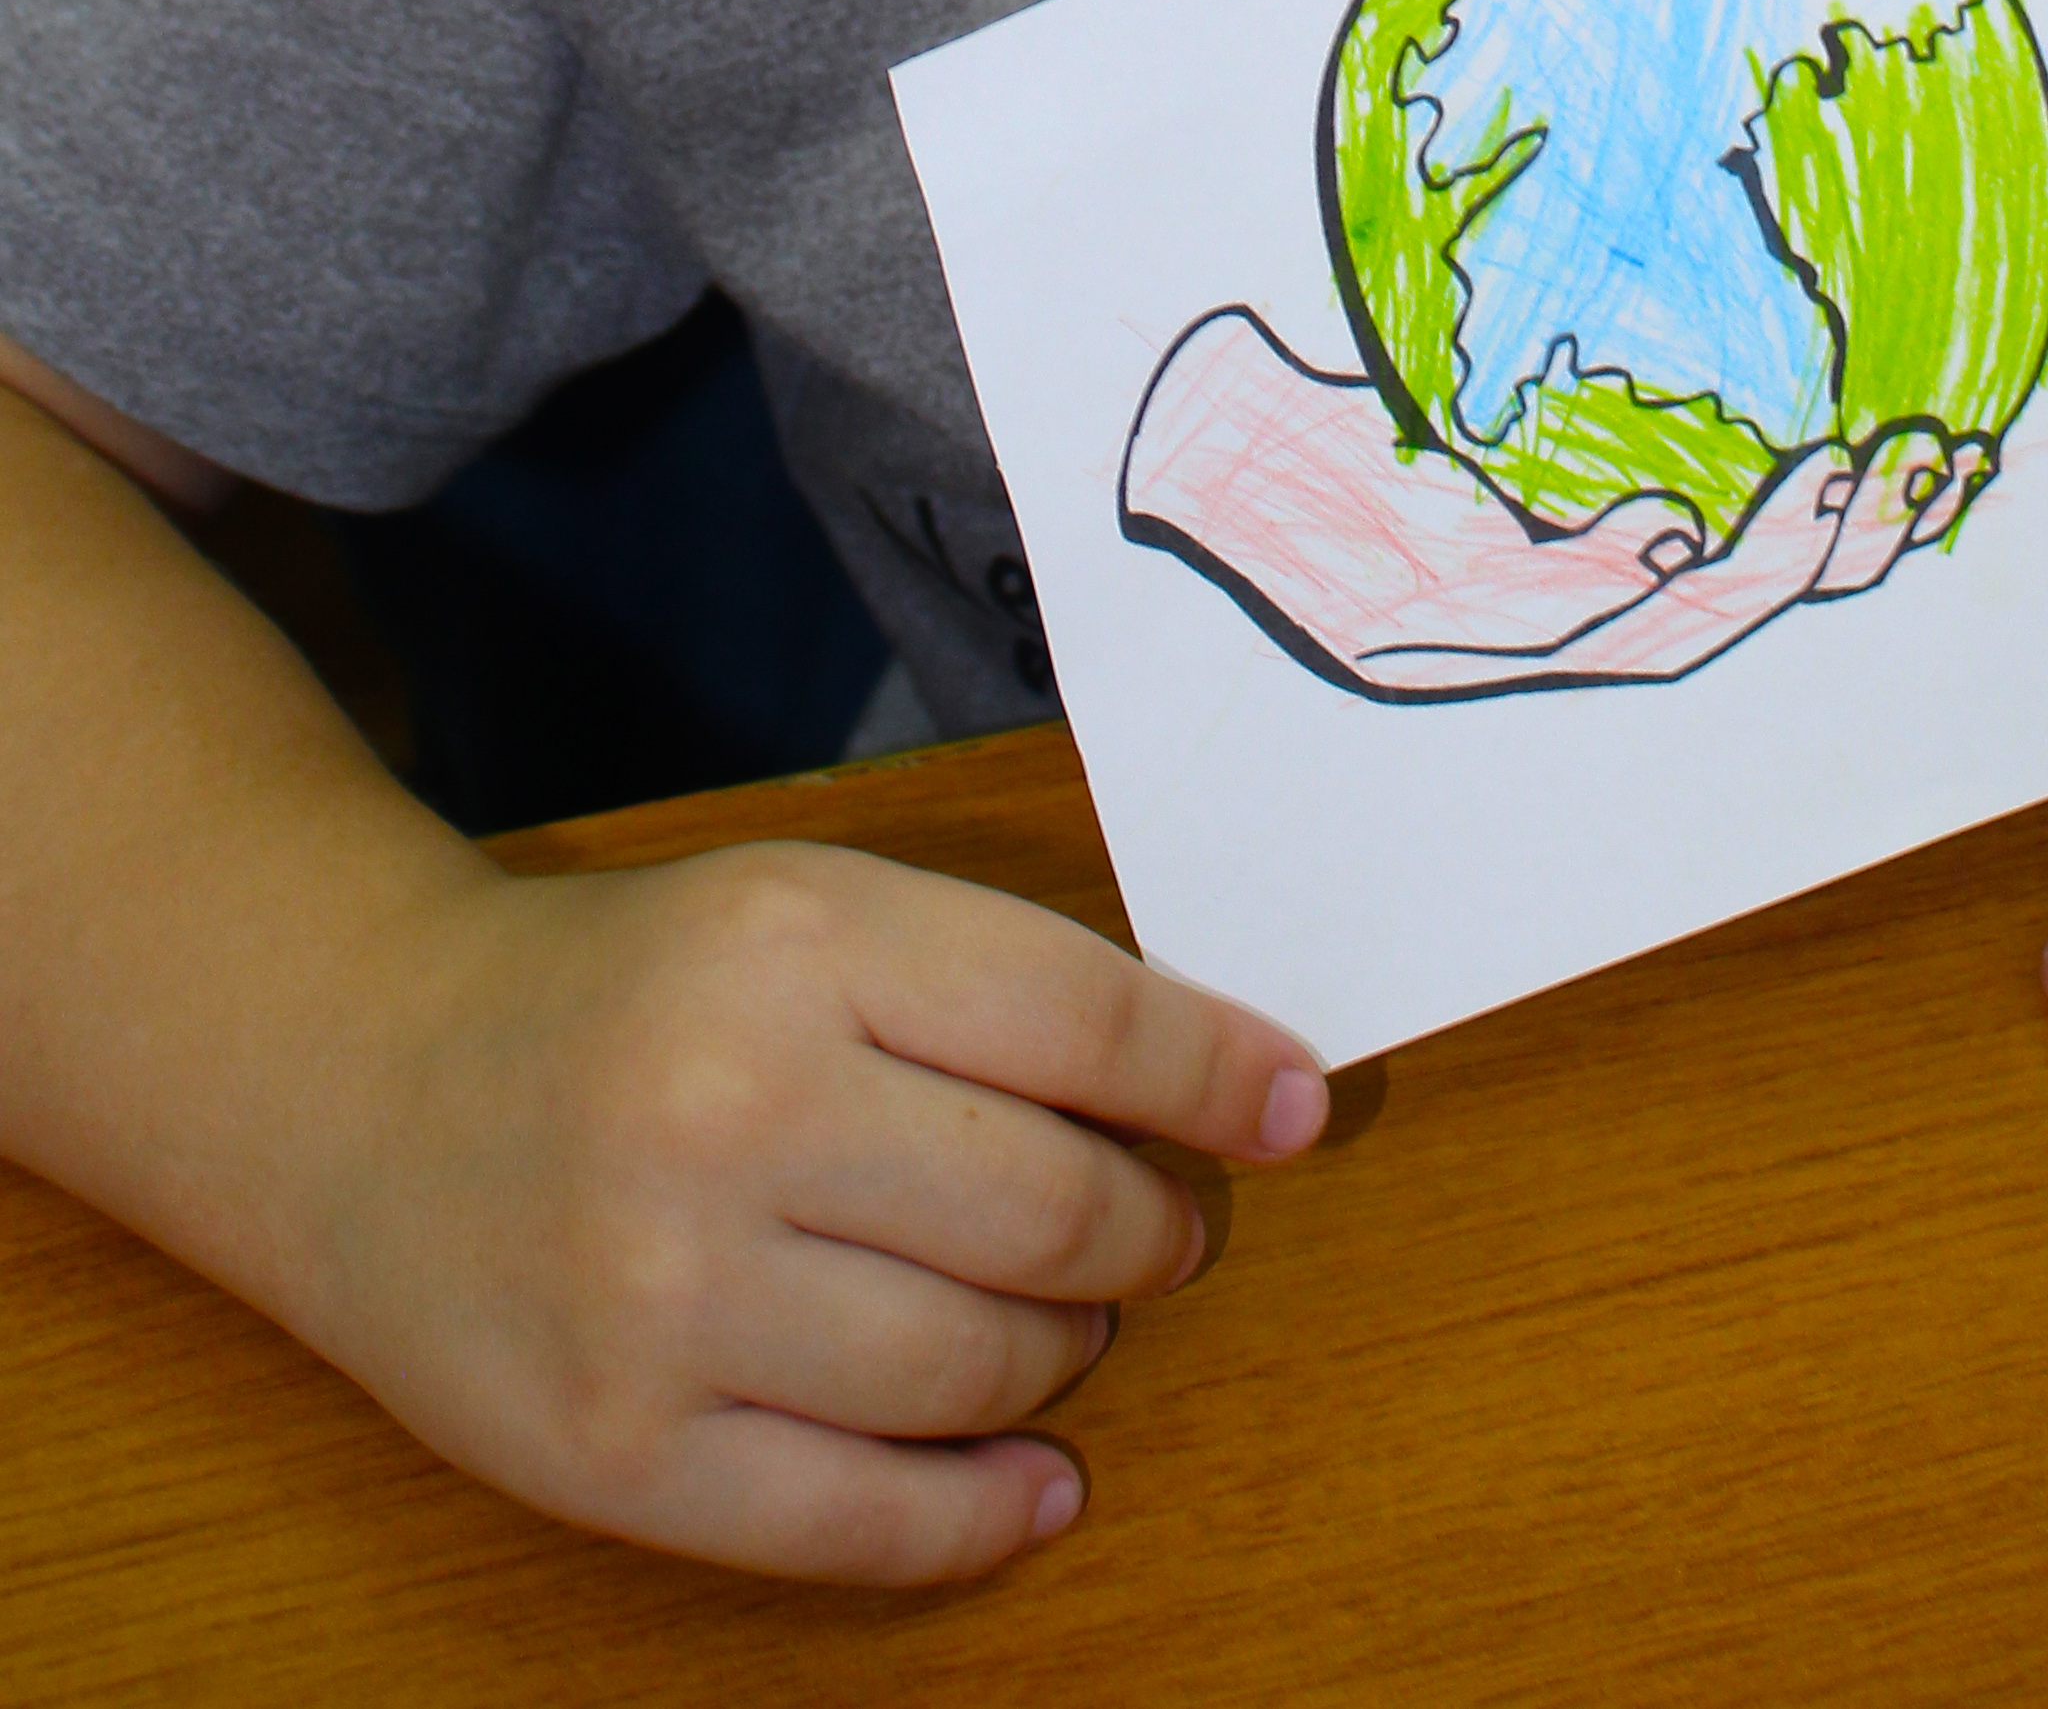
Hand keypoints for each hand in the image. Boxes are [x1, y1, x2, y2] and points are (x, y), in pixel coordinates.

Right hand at [297, 841, 1328, 1580]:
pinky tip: (1036, 1479)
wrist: (365, 1086)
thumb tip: (1229, 1084)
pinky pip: (863, 1522)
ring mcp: (667, 1298)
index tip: (1295, 1103)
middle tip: (1158, 1228)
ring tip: (1064, 1324)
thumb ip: (995, 985)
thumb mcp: (809, 912)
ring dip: (1067, 1358)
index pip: (1084, 1023)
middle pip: (1050, 1210)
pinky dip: (984, 1516)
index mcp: (800, 946)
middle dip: (1150, 1229)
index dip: (1218, 1076)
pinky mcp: (618, 1455)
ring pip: (978, 1370)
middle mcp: (734, 1114)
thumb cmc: (636, 994)